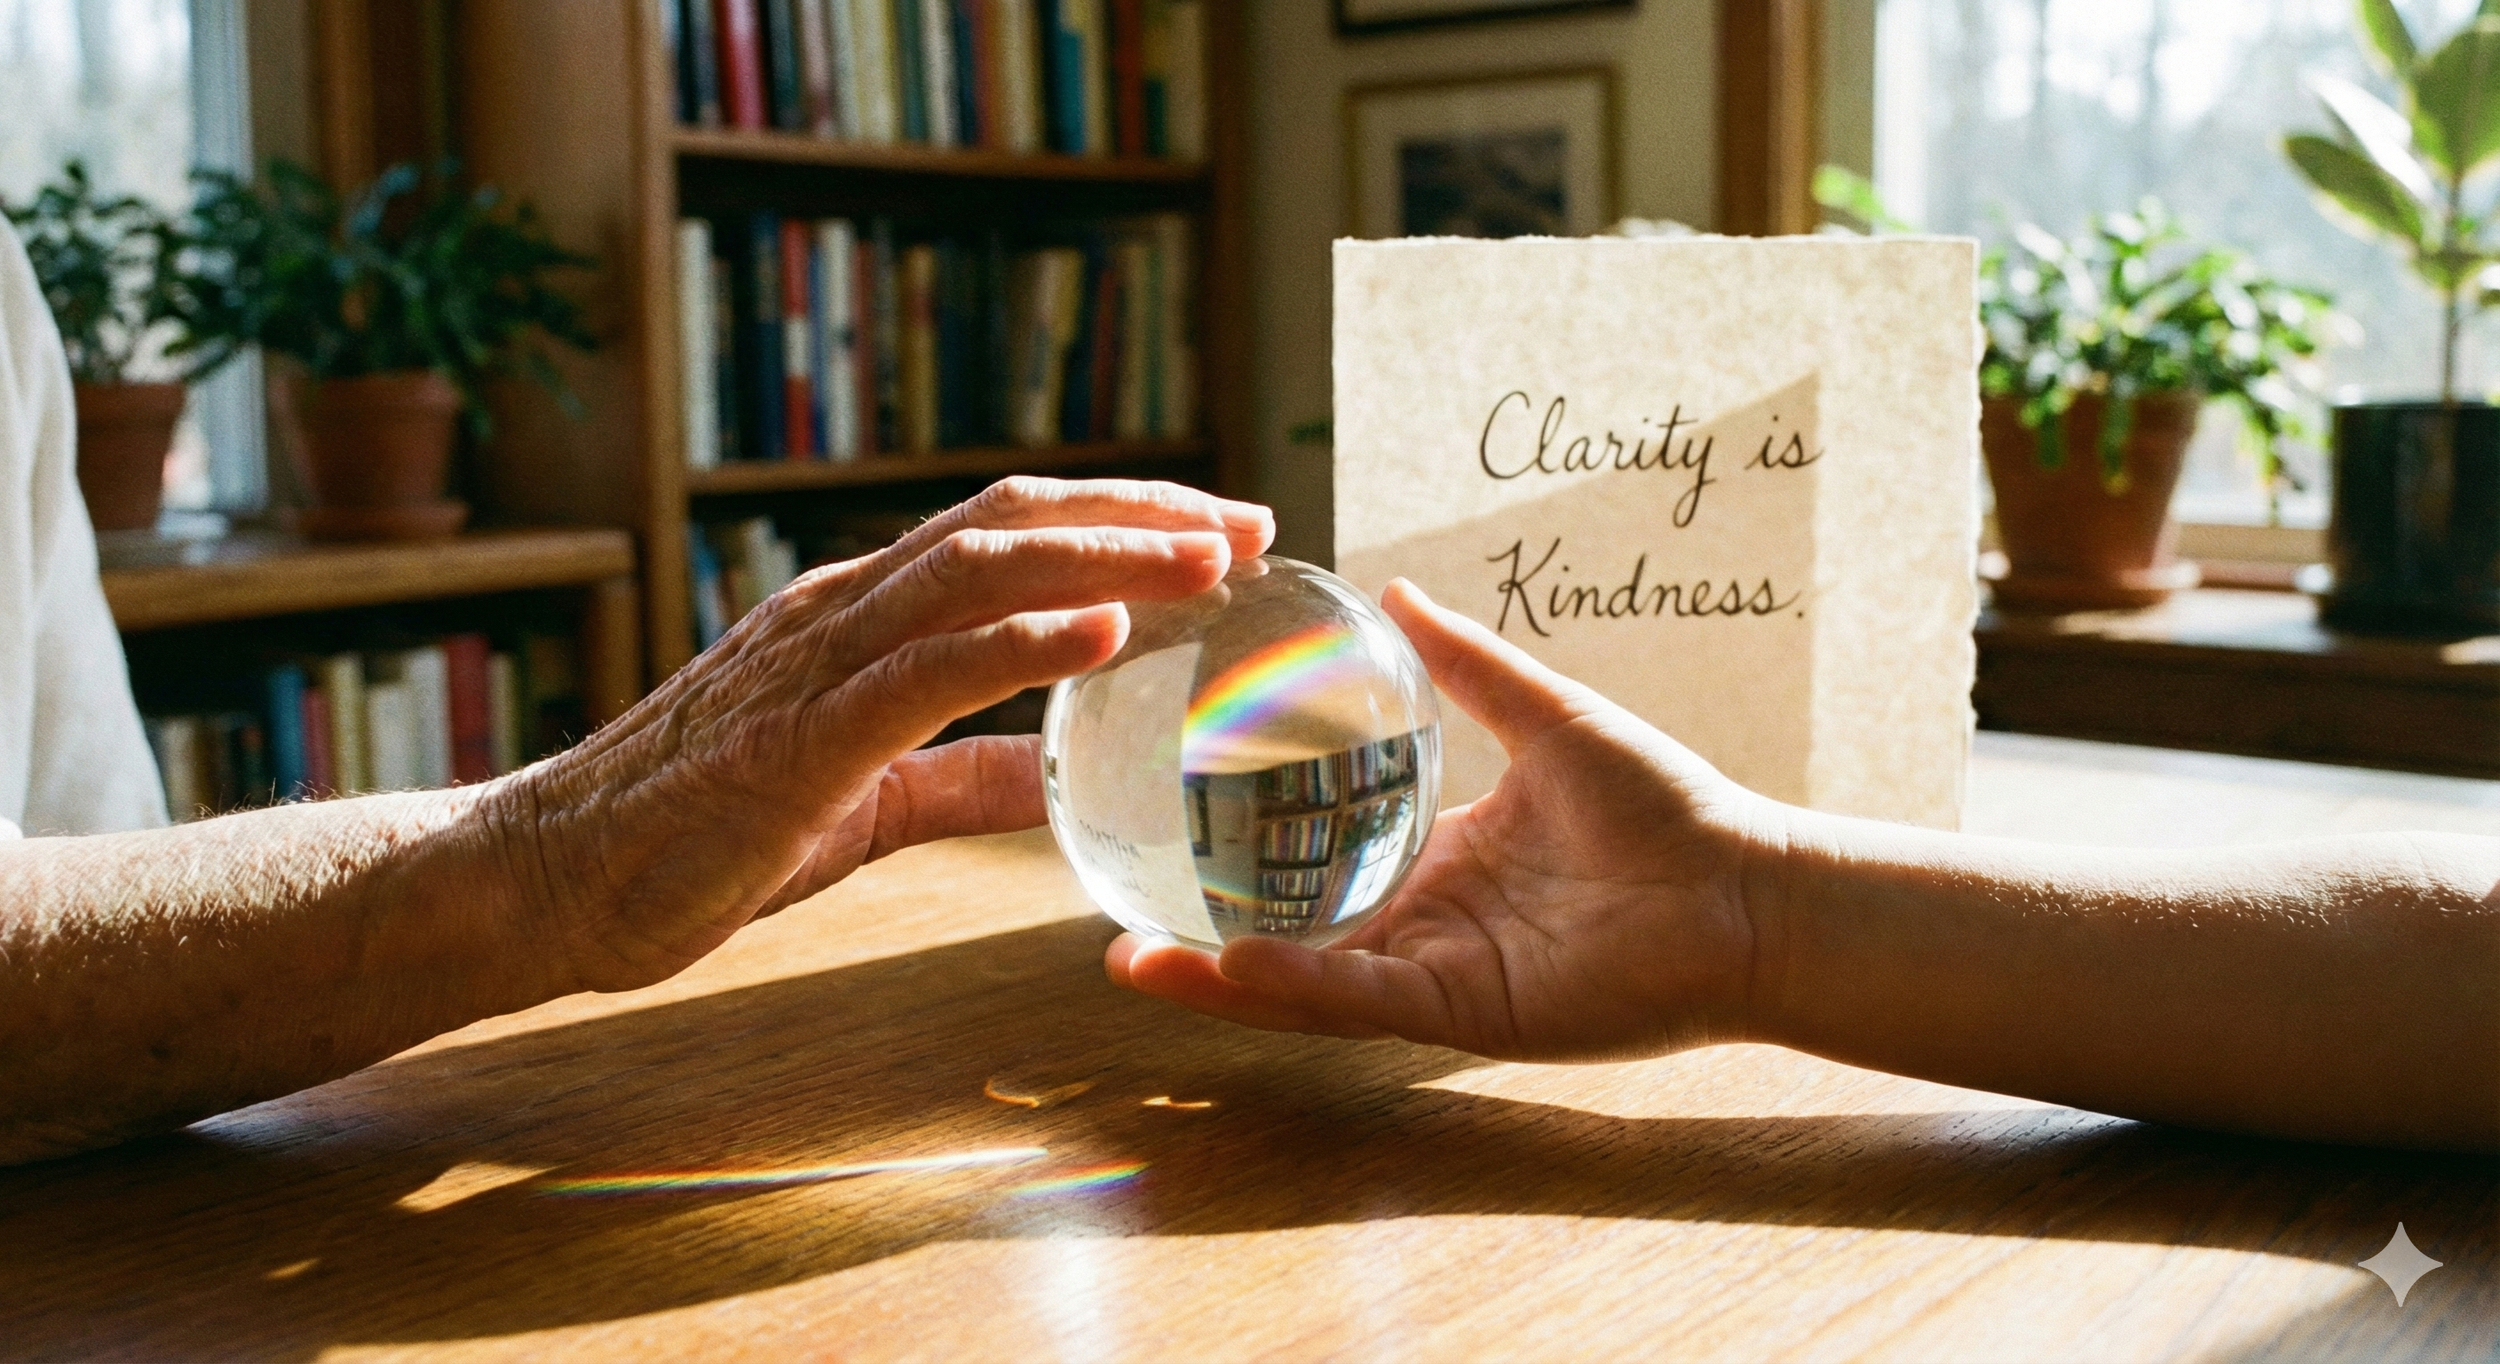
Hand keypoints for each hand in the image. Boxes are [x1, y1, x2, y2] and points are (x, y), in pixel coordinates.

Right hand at [501, 478, 1274, 993]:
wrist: (553, 880)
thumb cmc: (700, 833)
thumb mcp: (869, 801)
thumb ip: (963, 776)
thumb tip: (1057, 773)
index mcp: (860, 620)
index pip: (1008, 536)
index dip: (1120, 522)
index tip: (1224, 534)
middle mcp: (842, 612)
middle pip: (1010, 526)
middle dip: (1139, 517)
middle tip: (1250, 528)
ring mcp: (814, 664)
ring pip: (977, 575)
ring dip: (1102, 559)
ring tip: (1207, 561)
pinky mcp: (795, 738)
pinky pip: (922, 675)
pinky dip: (1019, 645)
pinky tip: (1103, 637)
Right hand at [1105, 579, 1785, 1061]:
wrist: (1745, 886)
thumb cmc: (1665, 804)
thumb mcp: (1544, 715)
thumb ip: (1465, 663)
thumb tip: (1391, 588)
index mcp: (1438, 858)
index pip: (1316, 866)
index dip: (1240, 857)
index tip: (1162, 825)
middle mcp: (1427, 925)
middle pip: (1291, 940)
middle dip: (1203, 940)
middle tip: (1111, 919)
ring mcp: (1441, 976)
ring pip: (1308, 986)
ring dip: (1220, 979)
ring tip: (1130, 959)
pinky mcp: (1467, 1016)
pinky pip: (1365, 1002)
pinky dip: (1296, 987)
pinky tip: (1230, 964)